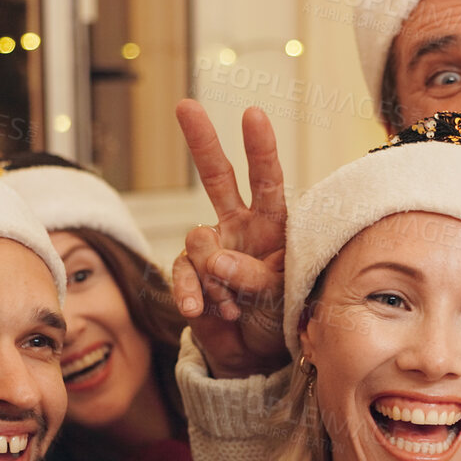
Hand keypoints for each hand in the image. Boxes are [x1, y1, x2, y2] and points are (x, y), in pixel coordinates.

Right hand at [172, 100, 291, 378]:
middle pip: (218, 176)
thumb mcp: (279, 297)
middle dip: (202, 141)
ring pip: (198, 241)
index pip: (267, 180)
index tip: (252, 114)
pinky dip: (190, 292)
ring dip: (213, 277)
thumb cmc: (279, 318)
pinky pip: (181, 274)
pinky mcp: (189, 273)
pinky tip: (200, 310)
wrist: (253, 355)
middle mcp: (239, 227)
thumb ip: (251, 276)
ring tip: (232, 306)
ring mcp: (211, 248)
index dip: (260, 148)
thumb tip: (214, 259)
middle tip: (186, 106)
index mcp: (272, 225)